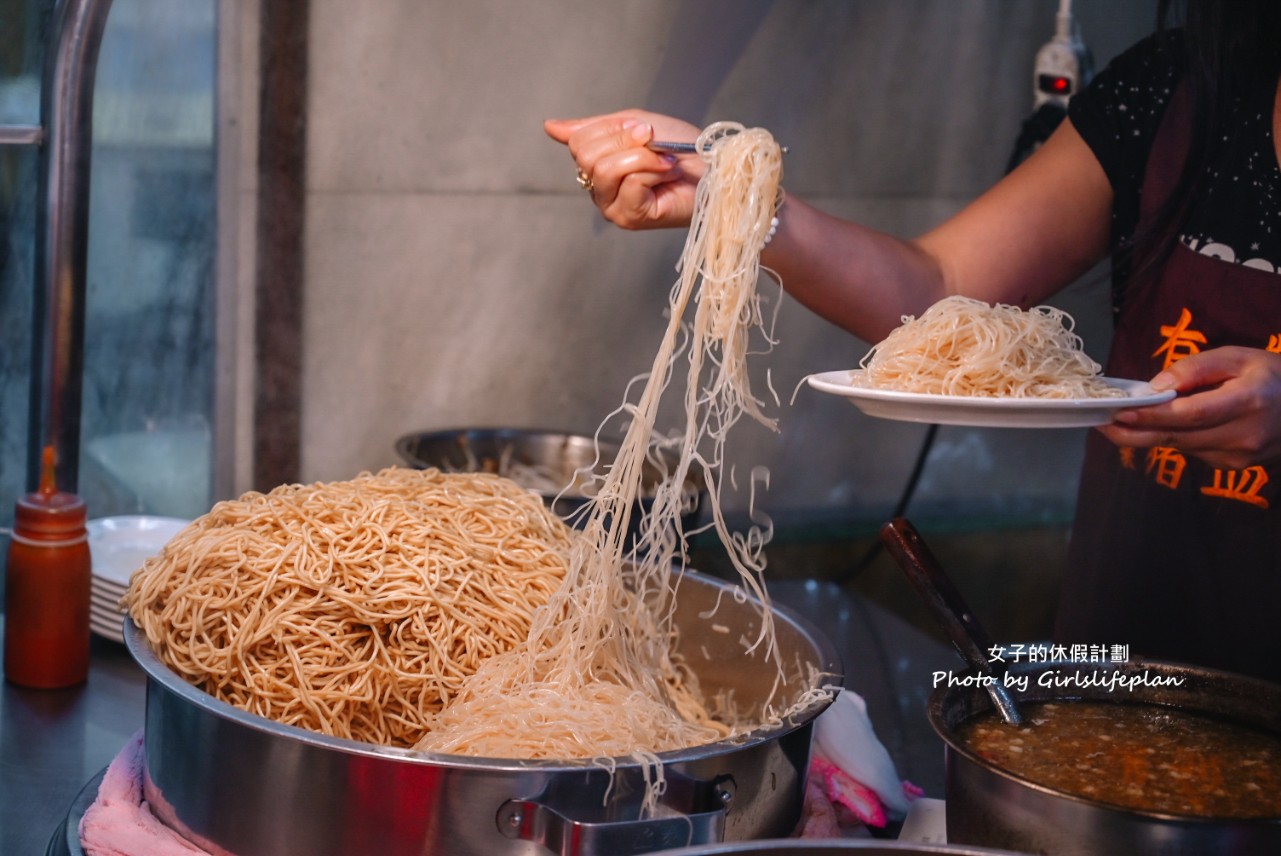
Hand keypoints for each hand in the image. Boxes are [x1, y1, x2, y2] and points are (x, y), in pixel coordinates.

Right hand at [544, 109, 702, 229]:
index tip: (644, 130)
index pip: (578, 142)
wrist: (714, 167)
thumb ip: (593, 127)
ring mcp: (612, 207)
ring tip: (664, 162)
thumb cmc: (680, 148)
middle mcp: (599, 190)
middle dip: (626, 141)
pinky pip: (629, 183)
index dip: (612, 129)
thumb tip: (548, 126)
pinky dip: (652, 172)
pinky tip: (667, 177)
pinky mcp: (630, 218)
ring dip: (642, 157)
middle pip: (587, 156)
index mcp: (596, 166)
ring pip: (605, 169)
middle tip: (654, 144)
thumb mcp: (633, 124)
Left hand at [1100, 346, 1280, 469]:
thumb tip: (1157, 386)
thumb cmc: (1271, 375)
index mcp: (1248, 402)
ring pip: (1181, 447)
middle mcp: (1244, 435)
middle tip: (1101, 424)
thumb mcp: (1238, 357)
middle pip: (1178, 437)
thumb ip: (1196, 369)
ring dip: (1149, 437)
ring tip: (1119, 423)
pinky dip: (1174, 439)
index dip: (1152, 416)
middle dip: (1135, 432)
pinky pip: (1193, 452)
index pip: (1190, 414)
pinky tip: (1160, 427)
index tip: (1120, 412)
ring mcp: (1241, 456)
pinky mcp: (1235, 467)